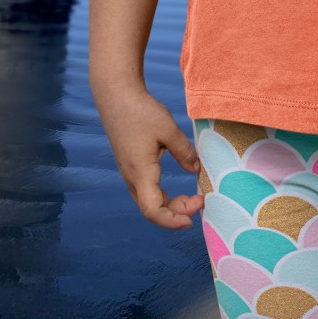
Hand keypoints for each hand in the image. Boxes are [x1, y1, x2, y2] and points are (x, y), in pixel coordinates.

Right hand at [95, 83, 204, 229]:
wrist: (117, 97)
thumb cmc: (141, 111)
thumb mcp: (169, 129)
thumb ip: (184, 152)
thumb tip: (196, 169)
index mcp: (140, 171)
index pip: (152, 210)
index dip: (172, 221)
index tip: (192, 218)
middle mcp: (131, 177)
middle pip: (152, 209)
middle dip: (177, 213)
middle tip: (200, 201)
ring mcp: (128, 173)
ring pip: (149, 201)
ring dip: (170, 206)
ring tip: (193, 198)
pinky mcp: (130, 167)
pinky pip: (146, 191)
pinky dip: (163, 197)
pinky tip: (177, 192)